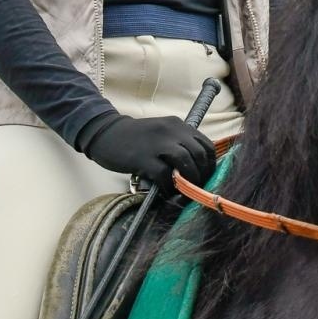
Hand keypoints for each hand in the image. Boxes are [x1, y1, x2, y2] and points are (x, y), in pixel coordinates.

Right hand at [80, 115, 215, 186]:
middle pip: (199, 154)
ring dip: (189, 181)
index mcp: (177, 125)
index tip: (207, 177)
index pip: (206, 144)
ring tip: (185, 192)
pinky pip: (164, 175)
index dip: (210, 164)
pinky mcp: (143, 158)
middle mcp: (171, 131)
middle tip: (198, 188)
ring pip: (186, 162)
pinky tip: (166, 193)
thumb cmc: (135, 137)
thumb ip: (178, 144)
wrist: (106, 133)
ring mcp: (157, 144)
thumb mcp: (161, 133)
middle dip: (203, 175)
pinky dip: (169, 187)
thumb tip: (196, 168)